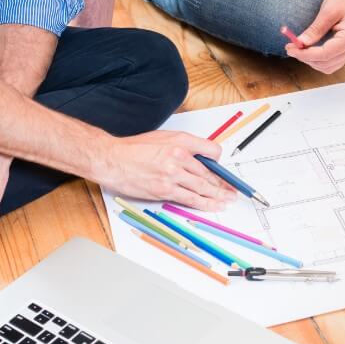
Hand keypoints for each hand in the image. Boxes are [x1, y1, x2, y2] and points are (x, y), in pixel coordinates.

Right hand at [94, 131, 236, 210]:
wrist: (112, 160)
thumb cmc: (133, 149)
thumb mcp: (162, 137)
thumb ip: (182, 145)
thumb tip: (198, 157)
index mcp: (180, 141)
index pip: (211, 150)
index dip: (218, 162)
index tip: (221, 169)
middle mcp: (179, 156)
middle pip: (208, 172)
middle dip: (222, 183)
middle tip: (231, 190)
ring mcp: (172, 174)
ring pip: (202, 187)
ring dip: (218, 195)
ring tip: (227, 200)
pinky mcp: (165, 189)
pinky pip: (190, 198)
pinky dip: (204, 203)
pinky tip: (213, 206)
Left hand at [286, 0, 344, 73]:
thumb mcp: (328, 10)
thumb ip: (315, 30)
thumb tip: (300, 44)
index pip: (325, 54)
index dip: (305, 54)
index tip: (289, 48)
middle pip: (326, 64)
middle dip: (307, 58)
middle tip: (290, 47)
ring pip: (329, 66)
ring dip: (312, 60)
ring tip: (298, 48)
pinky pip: (332, 60)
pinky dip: (319, 58)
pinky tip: (309, 48)